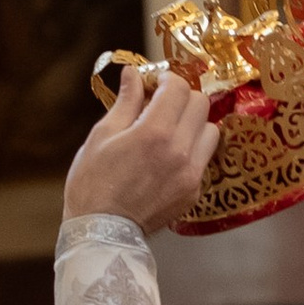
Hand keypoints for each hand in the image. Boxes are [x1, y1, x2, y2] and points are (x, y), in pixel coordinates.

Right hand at [64, 62, 220, 233]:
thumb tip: (133, 73)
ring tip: (171, 130)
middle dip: (182, 98)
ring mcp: (191, 173)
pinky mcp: (194, 191)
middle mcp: (180, 151)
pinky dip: (193, 149)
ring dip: (194, 123)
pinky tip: (171, 155)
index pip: (178, 88)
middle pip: (200, 104)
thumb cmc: (93, 181)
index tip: (154, 84)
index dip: (166, 79)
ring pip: (211, 130)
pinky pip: (205, 158)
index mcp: (154, 132)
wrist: (102, 231)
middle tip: (162, 104)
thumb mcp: (102, 135)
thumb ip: (126, 102)